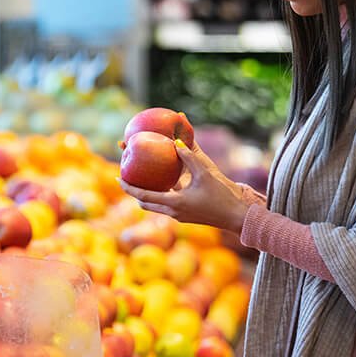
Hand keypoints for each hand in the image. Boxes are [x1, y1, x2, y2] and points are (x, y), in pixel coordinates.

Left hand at [119, 139, 248, 233]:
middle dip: (134, 189)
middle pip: (145, 202)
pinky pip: (168, 202)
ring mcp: (179, 215)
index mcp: (174, 204)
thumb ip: (189, 155)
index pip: (143, 196)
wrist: (238, 216)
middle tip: (127, 173)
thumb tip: (175, 140)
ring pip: (155, 204)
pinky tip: (165, 177)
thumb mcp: (205, 172)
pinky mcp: (187, 214)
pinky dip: (161, 192)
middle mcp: (173, 212)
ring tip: (143, 174)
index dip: (128, 187)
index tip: (117, 177)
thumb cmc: (222, 195)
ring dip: (147, 192)